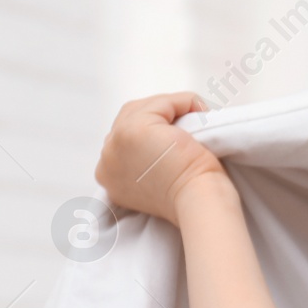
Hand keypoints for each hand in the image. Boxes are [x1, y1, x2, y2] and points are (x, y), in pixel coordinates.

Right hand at [94, 92, 226, 224]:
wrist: (200, 205)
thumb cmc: (193, 199)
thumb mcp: (158, 183)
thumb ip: (146, 163)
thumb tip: (163, 138)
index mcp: (109, 177)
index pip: (124, 139)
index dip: (152, 133)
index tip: (178, 140)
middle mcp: (106, 161)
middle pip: (128, 119)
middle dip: (158, 117)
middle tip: (190, 125)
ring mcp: (116, 143)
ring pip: (144, 109)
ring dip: (172, 109)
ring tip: (198, 119)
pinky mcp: (135, 129)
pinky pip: (162, 103)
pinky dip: (184, 103)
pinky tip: (201, 113)